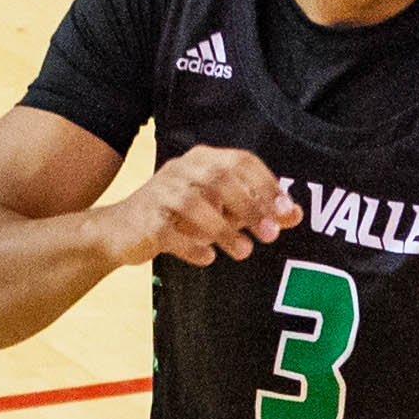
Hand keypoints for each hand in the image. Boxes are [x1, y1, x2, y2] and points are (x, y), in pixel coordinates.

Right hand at [100, 145, 301, 266]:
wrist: (122, 231)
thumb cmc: (182, 218)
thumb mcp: (222, 210)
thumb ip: (257, 209)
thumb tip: (296, 214)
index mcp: (203, 160)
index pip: (241, 161)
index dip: (267, 185)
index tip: (287, 213)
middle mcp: (180, 170)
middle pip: (220, 178)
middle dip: (250, 207)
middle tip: (270, 235)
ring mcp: (159, 193)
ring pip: (194, 204)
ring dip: (224, 230)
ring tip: (244, 252)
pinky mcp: (145, 221)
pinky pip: (170, 232)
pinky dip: (192, 247)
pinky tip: (207, 258)